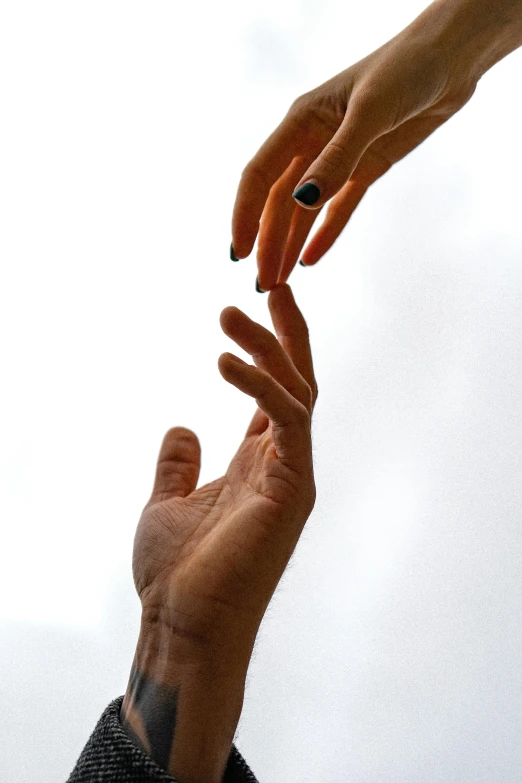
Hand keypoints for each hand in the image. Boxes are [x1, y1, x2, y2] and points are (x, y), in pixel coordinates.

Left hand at [131, 283, 317, 661]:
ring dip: (268, 348)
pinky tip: (225, 360)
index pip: (276, 393)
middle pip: (298, 382)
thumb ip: (178, 464)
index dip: (271, 348)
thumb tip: (181, 427)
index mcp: (258, 464)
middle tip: (270, 283)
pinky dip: (261, 386)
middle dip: (286, 333)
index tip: (260, 303)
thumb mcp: (167, 502)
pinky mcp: (293, 488)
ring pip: (296, 393)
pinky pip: (285, 420)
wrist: (183, 624)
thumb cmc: (177, 573)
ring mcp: (293, 475)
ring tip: (230, 312)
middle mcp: (283, 463)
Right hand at [231, 13, 478, 289]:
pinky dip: (324, 234)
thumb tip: (301, 201)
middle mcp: (313, 141)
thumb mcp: (371, 111)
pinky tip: (310, 260)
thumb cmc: (408, 68)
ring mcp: (339, 157)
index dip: (245, 215)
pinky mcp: (365, 168)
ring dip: (289, 245)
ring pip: (305, 210)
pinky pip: (339, 209)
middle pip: (280, 201)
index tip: (237, 253)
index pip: (260, 175)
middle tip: (261, 286)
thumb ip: (337, 158)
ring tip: (278, 282)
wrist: (451, 60)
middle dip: (267, 244)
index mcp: (301, 121)